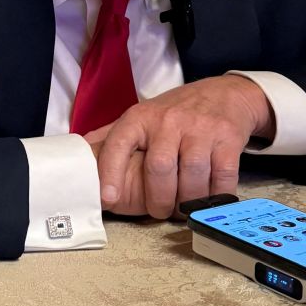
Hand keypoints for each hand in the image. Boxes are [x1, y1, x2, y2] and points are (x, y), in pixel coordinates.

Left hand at [92, 75, 274, 218]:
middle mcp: (169, 120)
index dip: (110, 172)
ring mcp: (201, 128)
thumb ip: (113, 137)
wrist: (225, 94)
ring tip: (184, 208)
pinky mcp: (228, 138)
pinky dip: (216, 195)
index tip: (108, 199)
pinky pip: (222, 176)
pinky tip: (210, 198)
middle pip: (160, 168)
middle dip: (158, 200)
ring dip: (188, 201)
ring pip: (192, 174)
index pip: (120, 142)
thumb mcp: (143, 117)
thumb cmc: (177, 112)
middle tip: (159, 211)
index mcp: (141, 117)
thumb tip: (78, 157)